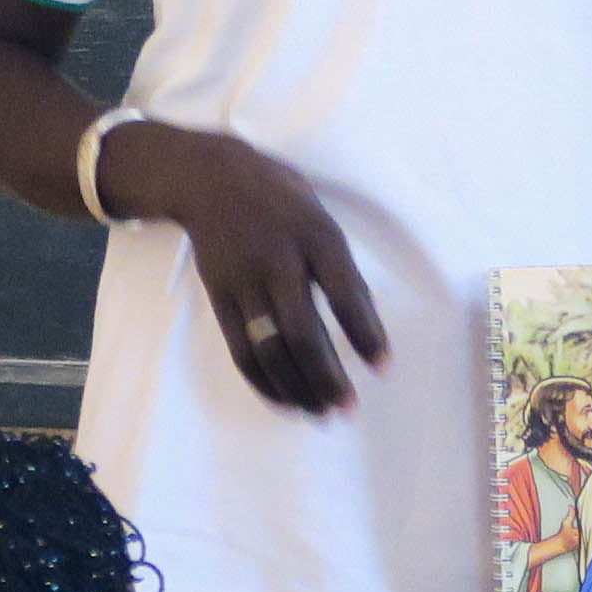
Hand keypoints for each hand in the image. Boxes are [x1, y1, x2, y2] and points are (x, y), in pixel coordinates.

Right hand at [100, 125, 388, 416]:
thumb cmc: (278, 198)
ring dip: (297, 388)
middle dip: (327, 377)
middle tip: (346, 407)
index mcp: (315, 235)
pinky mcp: (221, 297)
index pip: (346, 293)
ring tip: (320, 412)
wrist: (208, 178)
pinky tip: (285, 400)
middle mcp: (279, 259)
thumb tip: (364, 319)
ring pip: (270, 349)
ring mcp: (245, 281)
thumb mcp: (318, 215)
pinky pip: (242, 351)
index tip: (383, 368)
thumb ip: (338, 265)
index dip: (366, 334)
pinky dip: (264, 383)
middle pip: (303, 332)